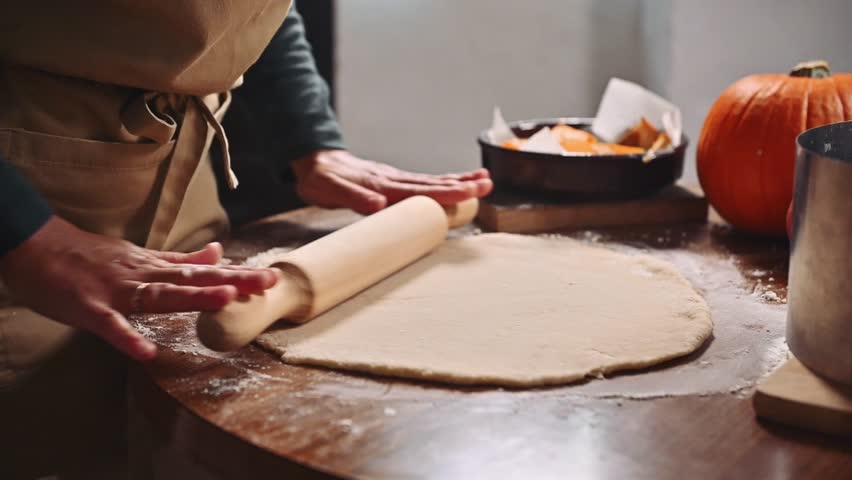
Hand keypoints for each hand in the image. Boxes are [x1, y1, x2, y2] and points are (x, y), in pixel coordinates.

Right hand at [0, 216, 277, 360]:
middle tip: (268, 281)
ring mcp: (116, 290)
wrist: (36, 246)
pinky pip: (109, 325)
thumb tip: (218, 252)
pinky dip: (126, 337)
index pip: (203, 270)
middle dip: (231, 280)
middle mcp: (143, 275)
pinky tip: (145, 351)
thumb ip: (179, 259)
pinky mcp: (88, 307)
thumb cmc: (89, 257)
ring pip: (159, 294)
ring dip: (191, 296)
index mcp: (155, 267)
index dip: (237, 274)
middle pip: (192, 278)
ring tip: (225, 299)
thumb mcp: (141, 256)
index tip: (271, 277)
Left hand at [292, 150, 492, 214]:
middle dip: (461, 185)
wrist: (316, 161)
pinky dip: (444, 183)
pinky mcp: (395, 182)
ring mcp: (396, 179)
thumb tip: (379, 204)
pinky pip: (424, 183)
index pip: (419, 190)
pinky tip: (458, 183)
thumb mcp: (330, 189)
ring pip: (432, 181)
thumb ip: (354, 197)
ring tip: (484, 180)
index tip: (467, 192)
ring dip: (458, 182)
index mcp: (382, 184)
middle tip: (487, 185)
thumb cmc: (321, 179)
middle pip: (433, 183)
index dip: (444, 193)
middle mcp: (393, 180)